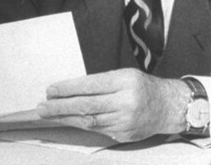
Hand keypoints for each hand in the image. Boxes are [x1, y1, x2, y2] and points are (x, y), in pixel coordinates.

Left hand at [36, 68, 189, 142]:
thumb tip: (70, 91)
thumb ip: (101, 83)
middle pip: (87, 105)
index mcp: (125, 82)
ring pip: (89, 121)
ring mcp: (125, 121)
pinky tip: (69, 121)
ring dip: (66, 118)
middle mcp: (126, 102)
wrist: (168, 107)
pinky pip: (98, 130)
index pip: (90, 85)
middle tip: (42, 106)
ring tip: (50, 114)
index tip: (51, 90)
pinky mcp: (124, 134)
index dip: (68, 89)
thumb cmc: (144, 87)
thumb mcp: (125, 76)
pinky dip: (81, 125)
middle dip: (61, 106)